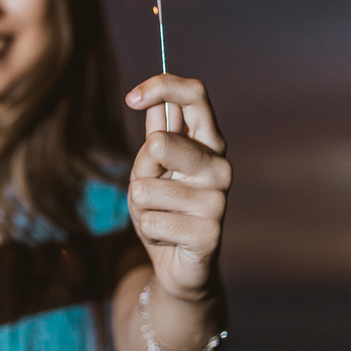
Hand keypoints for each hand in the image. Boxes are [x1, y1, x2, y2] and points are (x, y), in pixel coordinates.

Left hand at [125, 74, 229, 300]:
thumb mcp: (150, 169)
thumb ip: (155, 136)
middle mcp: (219, 166)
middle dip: (141, 165)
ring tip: (160, 215)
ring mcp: (218, 200)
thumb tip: (153, 101)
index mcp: (208, 142)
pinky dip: (148, 230)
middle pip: (163, 142)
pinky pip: (150, 222)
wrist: (175, 263)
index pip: (195, 96)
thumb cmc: (162, 208)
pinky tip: (167, 237)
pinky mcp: (209, 233)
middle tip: (151, 187)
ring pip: (145, 189)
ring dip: (141, 205)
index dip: (162, 87)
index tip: (131, 98)